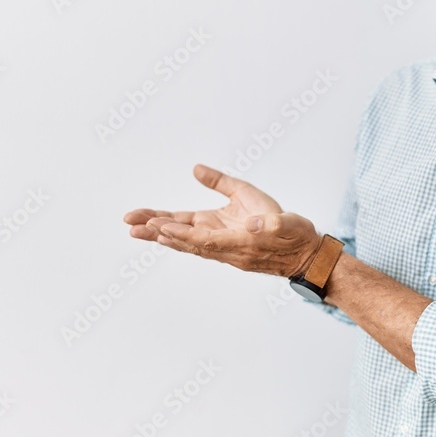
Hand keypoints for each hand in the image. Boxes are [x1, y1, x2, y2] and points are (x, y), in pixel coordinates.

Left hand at [123, 164, 321, 277]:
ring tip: (135, 227)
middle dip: (158, 233)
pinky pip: (195, 243)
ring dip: (161, 235)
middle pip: (186, 241)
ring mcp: (224, 250)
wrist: (305, 257)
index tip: (158, 226)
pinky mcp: (225, 247)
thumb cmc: (292, 232)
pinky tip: (161, 232)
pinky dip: (176, 238)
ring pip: (187, 243)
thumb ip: (247, 199)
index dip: (180, 233)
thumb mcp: (275, 212)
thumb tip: (211, 179)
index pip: (202, 238)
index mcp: (239, 240)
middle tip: (131, 225)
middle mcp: (227, 249)